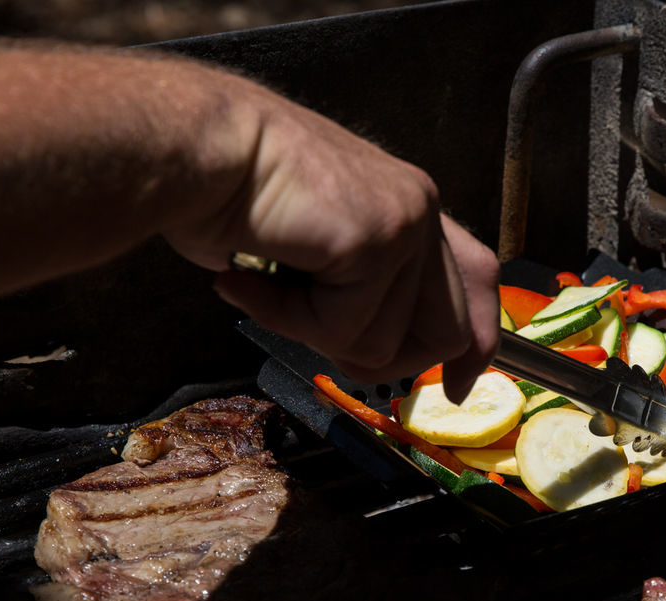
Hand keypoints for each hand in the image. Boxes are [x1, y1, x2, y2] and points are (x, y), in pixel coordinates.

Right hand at [163, 84, 499, 402]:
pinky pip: (342, 328)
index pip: (477, 279)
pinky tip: (250, 277)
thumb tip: (372, 352)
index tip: (457, 390)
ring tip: (264, 284)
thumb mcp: (314, 251)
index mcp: (409, 207)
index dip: (476, 342)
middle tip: (318, 340)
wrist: (188, 146)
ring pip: (384, 342)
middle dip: (384, 360)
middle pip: (446, 330)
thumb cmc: (229, 192)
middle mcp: (417, 209)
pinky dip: (285, 319)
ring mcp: (403, 222)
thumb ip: (356, 288)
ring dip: (310, 332)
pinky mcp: (375, 238)